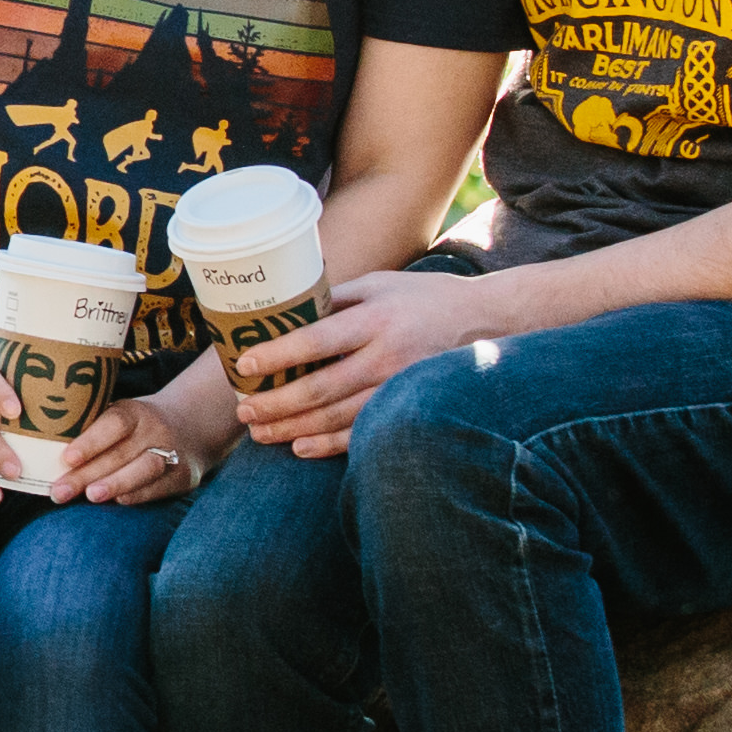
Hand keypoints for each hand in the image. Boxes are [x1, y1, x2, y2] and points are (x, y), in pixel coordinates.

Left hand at [58, 393, 207, 505]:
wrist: (193, 425)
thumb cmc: (136, 425)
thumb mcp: (119, 414)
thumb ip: (90, 426)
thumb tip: (40, 444)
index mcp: (135, 411)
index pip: (114, 423)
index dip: (91, 441)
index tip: (66, 458)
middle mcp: (155, 430)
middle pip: (120, 453)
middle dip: (86, 474)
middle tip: (58, 492)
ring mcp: (172, 452)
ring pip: (144, 469)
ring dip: (115, 484)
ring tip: (90, 496)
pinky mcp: (183, 476)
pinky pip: (160, 487)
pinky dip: (138, 495)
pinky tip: (117, 502)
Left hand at [235, 265, 504, 456]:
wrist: (488, 320)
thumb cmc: (423, 297)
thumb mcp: (379, 284)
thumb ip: (335, 297)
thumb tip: (282, 309)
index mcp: (375, 318)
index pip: (318, 339)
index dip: (279, 354)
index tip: (246, 364)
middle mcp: (387, 355)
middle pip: (321, 387)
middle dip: (276, 403)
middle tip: (243, 411)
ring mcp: (400, 387)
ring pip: (337, 417)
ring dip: (294, 428)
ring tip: (260, 432)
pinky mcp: (410, 408)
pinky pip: (363, 433)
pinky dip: (329, 445)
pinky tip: (300, 447)